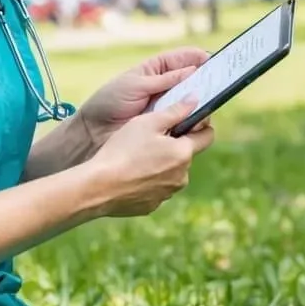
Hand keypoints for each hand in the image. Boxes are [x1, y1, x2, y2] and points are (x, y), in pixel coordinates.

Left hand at [76, 47, 211, 149]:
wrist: (94, 131)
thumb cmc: (110, 101)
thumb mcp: (136, 84)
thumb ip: (165, 79)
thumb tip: (193, 70)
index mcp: (156, 70)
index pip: (182, 59)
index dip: (197, 57)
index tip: (212, 59)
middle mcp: (165, 87)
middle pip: (192, 80)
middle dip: (205, 78)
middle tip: (217, 80)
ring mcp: (167, 106)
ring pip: (192, 100)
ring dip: (201, 99)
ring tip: (208, 98)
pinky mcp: (167, 125)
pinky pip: (186, 119)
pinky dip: (194, 118)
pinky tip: (200, 117)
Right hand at [83, 97, 214, 217]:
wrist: (97, 187)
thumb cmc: (122, 150)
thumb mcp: (148, 123)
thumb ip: (176, 110)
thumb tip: (195, 99)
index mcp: (183, 153)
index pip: (207, 136)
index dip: (199, 125)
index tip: (187, 119)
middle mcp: (181, 177)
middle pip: (185, 155)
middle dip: (174, 145)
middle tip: (151, 137)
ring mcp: (167, 193)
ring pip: (171, 173)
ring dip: (161, 164)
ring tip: (136, 156)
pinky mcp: (152, 206)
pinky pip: (155, 188)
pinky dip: (147, 181)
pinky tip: (129, 174)